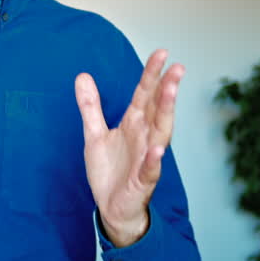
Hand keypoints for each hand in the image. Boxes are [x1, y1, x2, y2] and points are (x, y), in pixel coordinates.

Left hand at [75, 50, 184, 247]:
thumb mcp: (94, 134)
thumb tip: (82, 76)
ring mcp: (147, 158)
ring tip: (171, 92)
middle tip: (177, 67)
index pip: (145, 95)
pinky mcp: (144, 180)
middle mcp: (145, 137)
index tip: (162, 53)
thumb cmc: (109, 171)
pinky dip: (154, 159)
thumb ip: (90, 106)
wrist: (111, 207)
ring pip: (161, 133)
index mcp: (134, 124)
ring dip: (166, 112)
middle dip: (167, 88)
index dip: (151, 74)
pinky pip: (151, 168)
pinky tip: (158, 149)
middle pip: (158, 109)